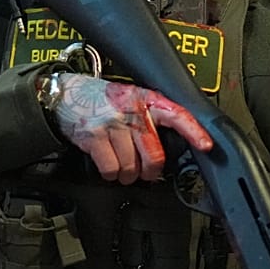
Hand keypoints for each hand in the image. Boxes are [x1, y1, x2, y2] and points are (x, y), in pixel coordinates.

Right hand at [51, 73, 211, 184]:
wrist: (64, 95)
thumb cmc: (100, 100)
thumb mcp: (130, 98)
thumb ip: (149, 117)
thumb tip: (167, 146)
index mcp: (145, 100)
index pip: (176, 114)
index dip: (193, 131)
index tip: (205, 145)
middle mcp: (131, 110)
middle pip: (154, 154)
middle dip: (150, 171)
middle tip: (145, 170)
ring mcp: (113, 124)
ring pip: (131, 167)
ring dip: (126, 173)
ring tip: (119, 162)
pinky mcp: (95, 137)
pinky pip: (111, 169)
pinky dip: (110, 173)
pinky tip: (107, 164)